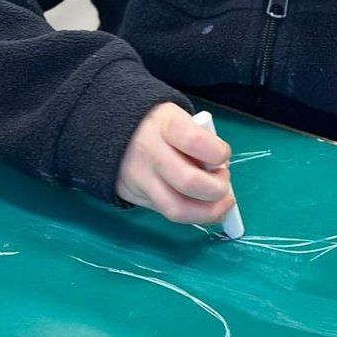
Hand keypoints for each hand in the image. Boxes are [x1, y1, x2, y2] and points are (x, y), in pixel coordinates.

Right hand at [116, 102, 237, 224]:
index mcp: (166, 125)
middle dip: (217, 189)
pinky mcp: (135, 197)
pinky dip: (195, 215)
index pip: (195, 142)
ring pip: (178, 209)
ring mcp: (141, 178)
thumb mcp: (181, 120)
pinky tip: (205, 208)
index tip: (223, 156)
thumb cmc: (161, 126)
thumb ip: (202, 142)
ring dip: (209, 212)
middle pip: (189, 182)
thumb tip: (221, 171)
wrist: (113, 129)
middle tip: (224, 183)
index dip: (218, 154)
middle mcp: (150, 152)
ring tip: (221, 203)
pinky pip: (170, 213)